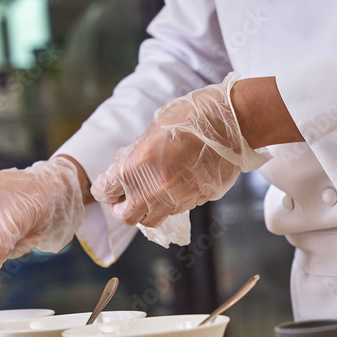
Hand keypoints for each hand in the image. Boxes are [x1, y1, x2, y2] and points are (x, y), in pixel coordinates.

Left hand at [93, 72, 270, 227]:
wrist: (231, 122)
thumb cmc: (192, 117)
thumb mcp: (153, 128)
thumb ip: (135, 150)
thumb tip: (122, 162)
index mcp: (136, 168)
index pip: (106, 192)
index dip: (104, 189)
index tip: (108, 184)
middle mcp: (155, 190)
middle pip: (127, 217)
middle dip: (122, 208)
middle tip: (126, 196)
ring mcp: (178, 199)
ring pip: (153, 220)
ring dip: (147, 210)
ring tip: (151, 193)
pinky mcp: (198, 201)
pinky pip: (177, 210)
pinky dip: (170, 203)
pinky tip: (176, 186)